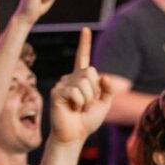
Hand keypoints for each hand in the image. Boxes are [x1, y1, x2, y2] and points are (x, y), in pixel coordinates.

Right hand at [49, 28, 112, 143]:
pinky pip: (75, 92)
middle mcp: (71, 78)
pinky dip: (79, 103)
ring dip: (87, 99)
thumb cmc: (87, 121)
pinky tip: (72, 109)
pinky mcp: (56, 92)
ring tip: (79, 108)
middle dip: (94, 91)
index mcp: (82, 79)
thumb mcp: (104, 104)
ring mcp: (62, 84)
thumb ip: (107, 89)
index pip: (83, 58)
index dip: (84, 43)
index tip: (85, 29)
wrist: (74, 135)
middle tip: (86, 105)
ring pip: (85, 83)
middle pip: (91, 72)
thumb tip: (104, 76)